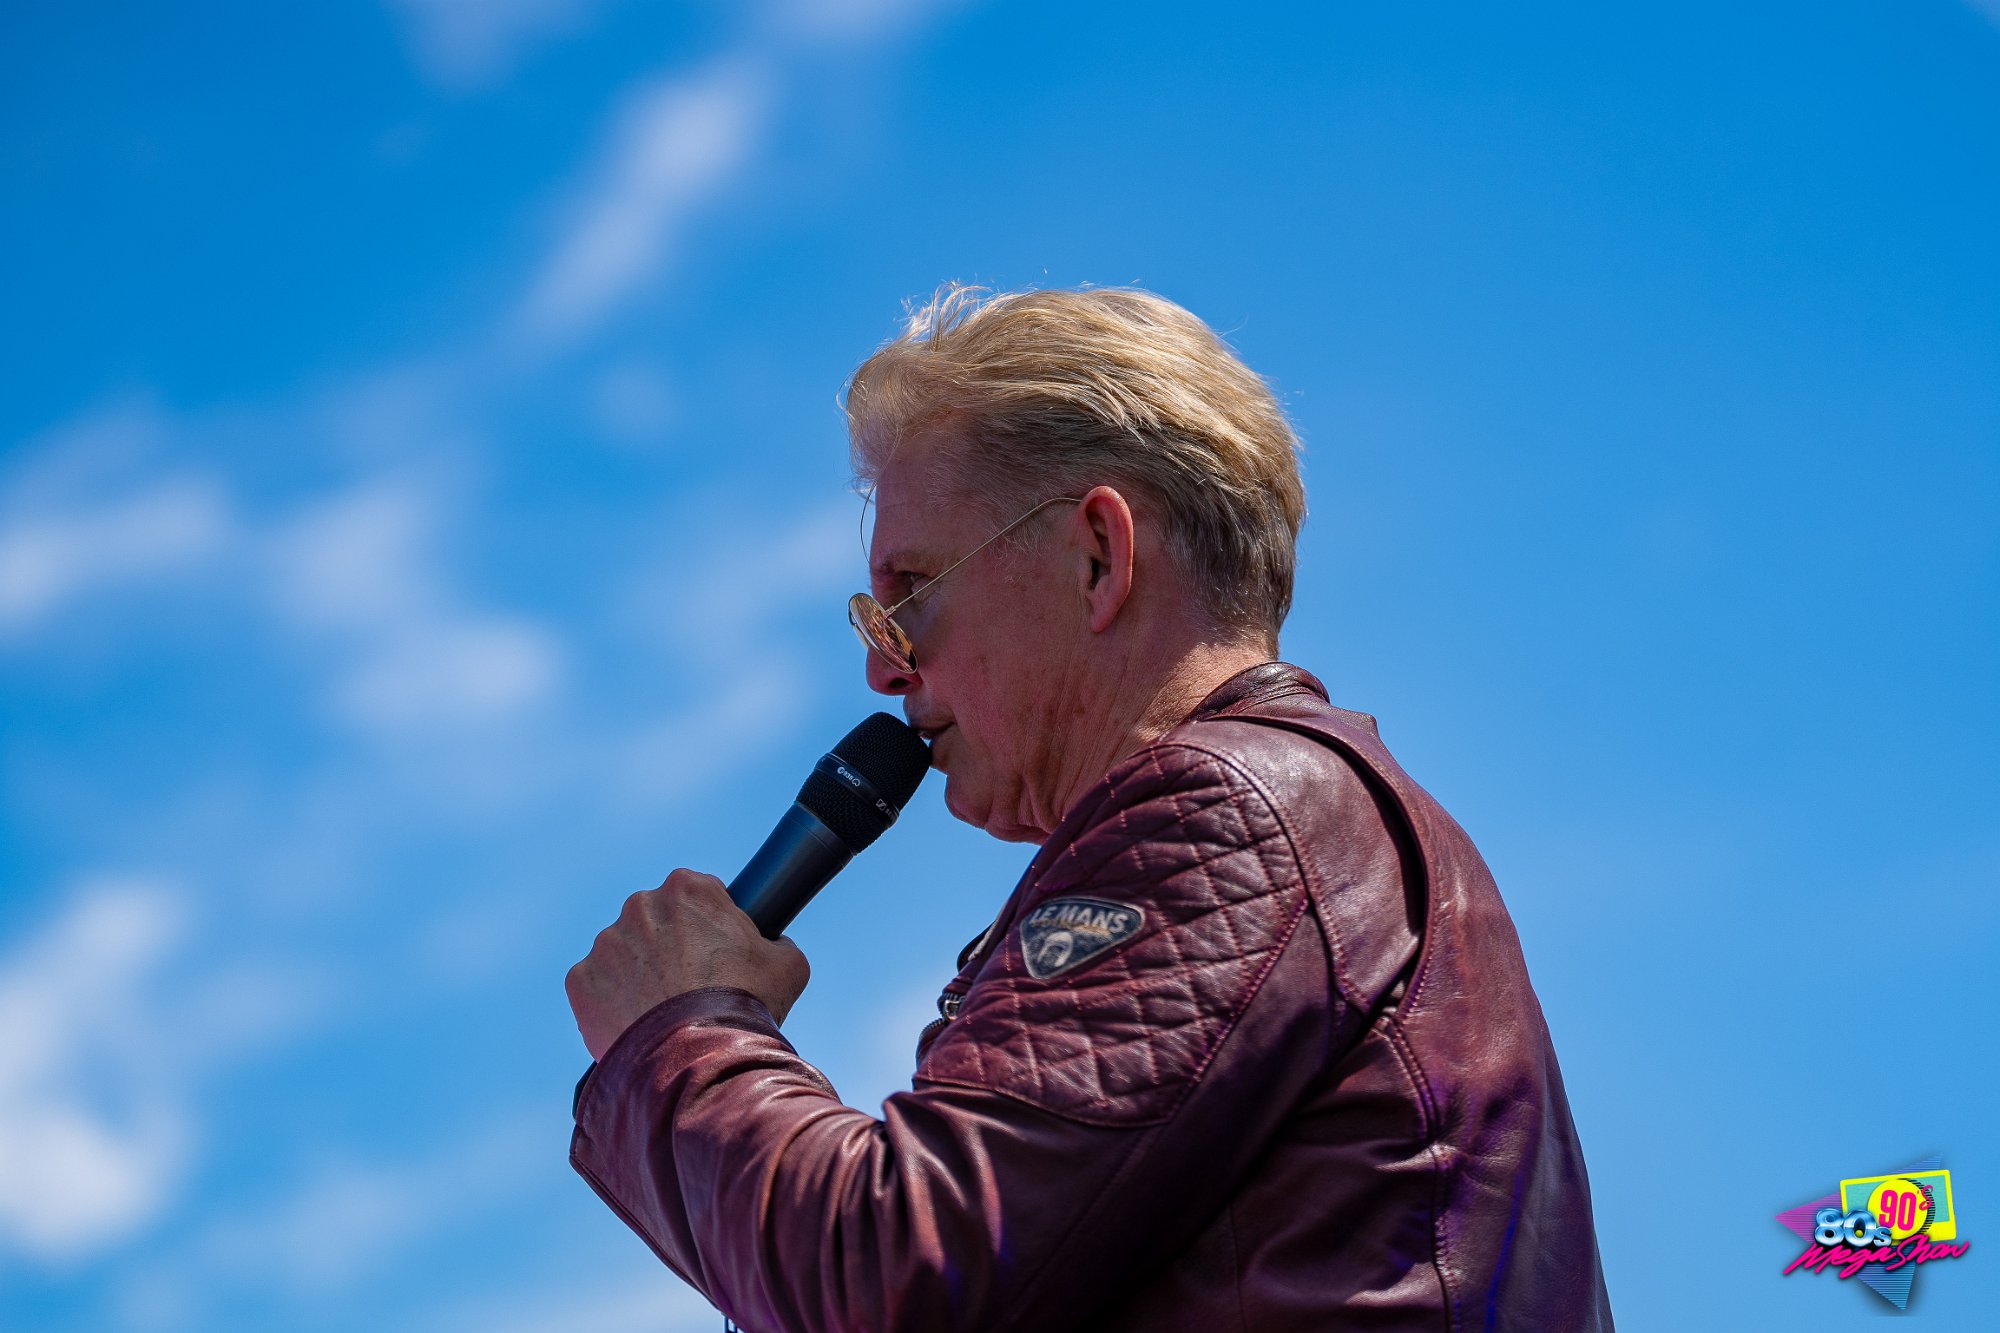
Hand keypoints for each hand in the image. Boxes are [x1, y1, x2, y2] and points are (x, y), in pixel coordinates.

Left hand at [566, 869, 810, 1060]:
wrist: (699, 1060)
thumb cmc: (746, 1007)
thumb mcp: (788, 965)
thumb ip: (777, 941)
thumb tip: (773, 944)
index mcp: (688, 888)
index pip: (698, 896)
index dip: (710, 926)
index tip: (716, 956)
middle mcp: (640, 905)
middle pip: (656, 921)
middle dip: (670, 948)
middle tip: (691, 988)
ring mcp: (606, 943)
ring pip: (624, 955)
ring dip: (640, 976)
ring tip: (665, 1015)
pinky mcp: (581, 981)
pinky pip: (598, 988)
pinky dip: (614, 1004)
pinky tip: (640, 1026)